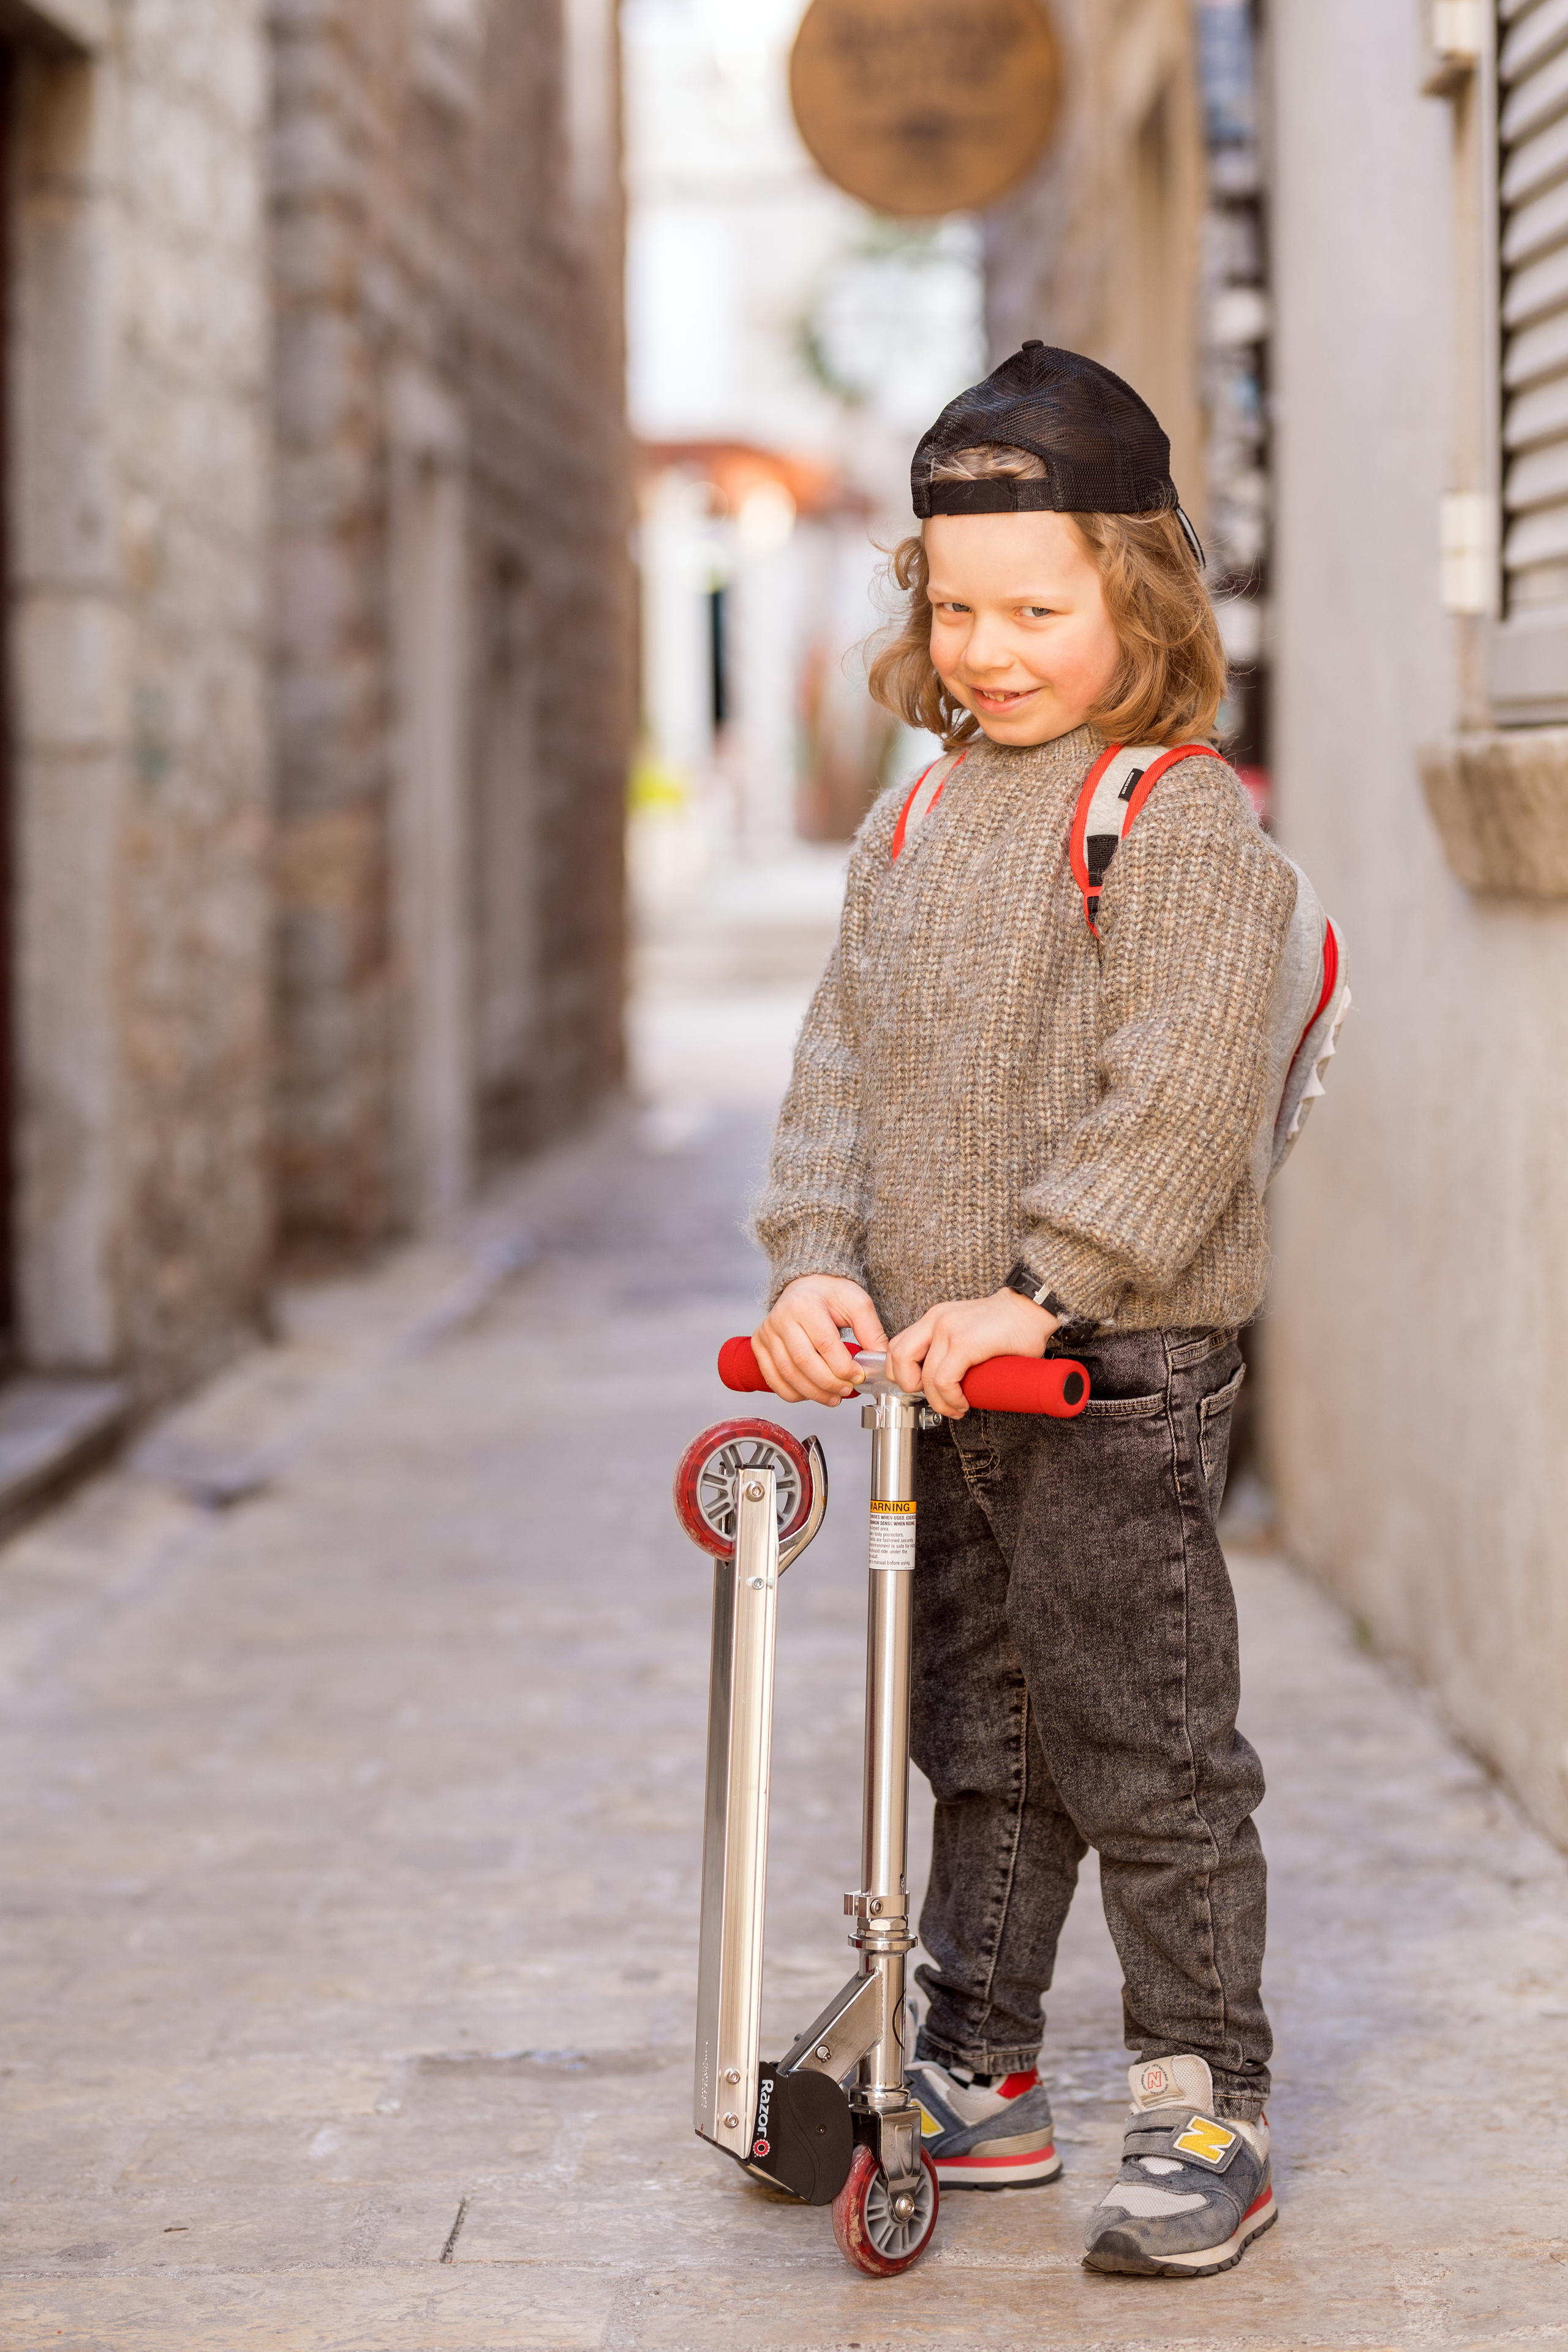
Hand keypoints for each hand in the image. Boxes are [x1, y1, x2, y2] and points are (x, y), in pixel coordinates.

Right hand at [753, 1276, 888, 1406]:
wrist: (806, 1285)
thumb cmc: (831, 1295)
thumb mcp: (858, 1303)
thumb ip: (871, 1331)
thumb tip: (880, 1361)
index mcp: (805, 1304)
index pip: (825, 1344)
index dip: (843, 1367)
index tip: (859, 1376)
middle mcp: (781, 1318)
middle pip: (804, 1362)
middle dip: (829, 1383)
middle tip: (847, 1390)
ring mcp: (766, 1333)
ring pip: (788, 1374)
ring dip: (813, 1393)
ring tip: (833, 1397)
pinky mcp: (759, 1345)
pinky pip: (773, 1379)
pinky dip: (793, 1393)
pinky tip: (811, 1393)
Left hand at [887, 1288, 1058, 1417]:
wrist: (1033, 1310)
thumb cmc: (1007, 1326)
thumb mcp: (966, 1332)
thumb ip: (948, 1348)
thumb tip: (937, 1382)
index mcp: (934, 1319)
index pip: (897, 1347)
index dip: (901, 1374)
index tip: (920, 1390)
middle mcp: (936, 1320)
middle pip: (897, 1359)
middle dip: (908, 1387)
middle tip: (931, 1398)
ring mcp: (948, 1330)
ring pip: (923, 1376)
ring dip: (935, 1401)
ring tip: (953, 1407)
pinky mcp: (964, 1343)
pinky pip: (945, 1381)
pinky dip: (951, 1399)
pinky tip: (963, 1403)